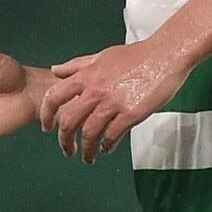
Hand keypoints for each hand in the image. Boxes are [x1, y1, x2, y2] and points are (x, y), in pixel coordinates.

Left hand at [40, 39, 194, 162]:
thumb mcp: (101, 56)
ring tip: (88, 157)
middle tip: (67, 150)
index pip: (54, 97)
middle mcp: (95, 90)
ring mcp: (112, 103)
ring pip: (89, 133)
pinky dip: (106, 146)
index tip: (47, 128)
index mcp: (86, 76)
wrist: (165, 55)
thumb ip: (77, 66)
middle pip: (68, 121)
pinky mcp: (131, 113)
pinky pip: (112, 136)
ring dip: (86, 150)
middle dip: (64, 141)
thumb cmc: (136, 55)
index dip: (46, 115)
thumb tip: (55, 71)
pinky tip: (107, 149)